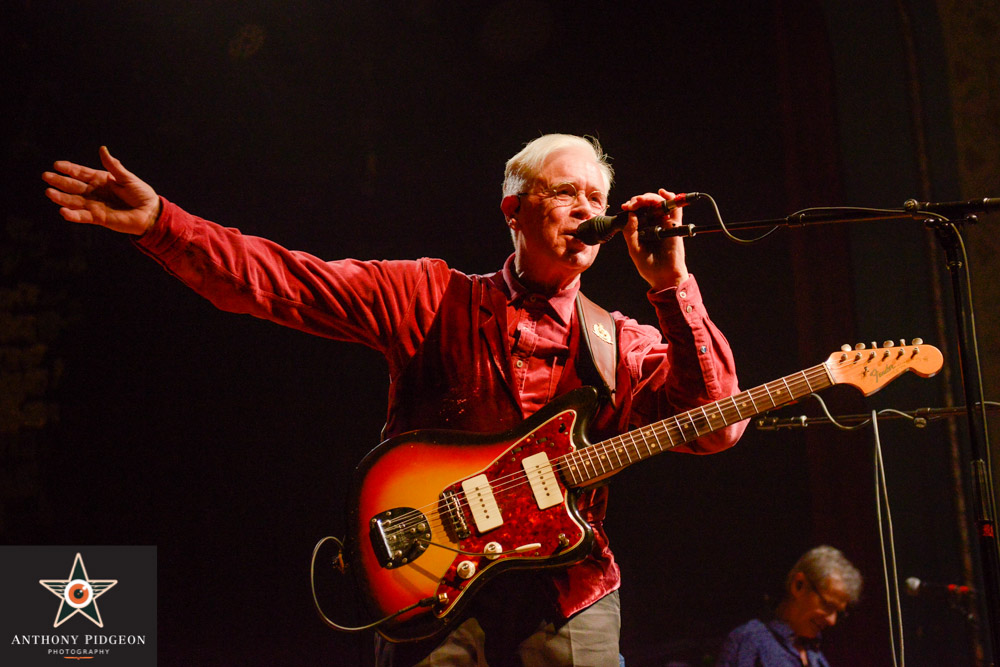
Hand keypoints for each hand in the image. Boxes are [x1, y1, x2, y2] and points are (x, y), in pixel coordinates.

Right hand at [42, 146, 160, 234]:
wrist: (151, 213)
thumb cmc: (141, 194)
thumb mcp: (127, 178)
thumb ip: (113, 166)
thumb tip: (102, 149)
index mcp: (101, 180)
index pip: (82, 173)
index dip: (69, 169)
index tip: (57, 164)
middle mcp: (95, 192)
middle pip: (73, 186)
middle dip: (59, 181)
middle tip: (46, 176)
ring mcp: (95, 205)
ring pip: (74, 201)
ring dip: (61, 198)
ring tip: (48, 193)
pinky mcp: (99, 218)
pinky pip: (83, 216)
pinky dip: (73, 215)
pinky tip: (62, 211)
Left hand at [621, 188, 689, 289]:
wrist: (664, 277)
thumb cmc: (649, 266)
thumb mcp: (634, 249)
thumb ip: (630, 233)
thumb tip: (631, 215)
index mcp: (641, 228)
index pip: (636, 211)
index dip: (631, 206)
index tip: (625, 206)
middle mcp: (652, 223)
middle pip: (647, 205)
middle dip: (639, 200)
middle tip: (633, 203)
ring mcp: (664, 223)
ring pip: (658, 204)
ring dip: (650, 198)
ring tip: (642, 200)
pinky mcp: (675, 226)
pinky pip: (675, 209)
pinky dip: (670, 198)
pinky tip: (663, 192)